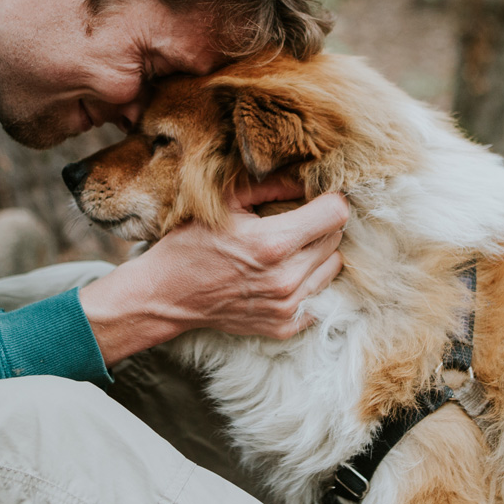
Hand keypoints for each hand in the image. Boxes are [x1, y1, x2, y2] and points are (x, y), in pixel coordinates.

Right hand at [77, 186, 347, 365]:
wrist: (166, 295)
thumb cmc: (191, 243)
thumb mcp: (224, 202)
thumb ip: (270, 185)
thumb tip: (306, 177)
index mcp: (272, 243)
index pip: (336, 214)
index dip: (328, 200)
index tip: (315, 197)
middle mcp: (285, 278)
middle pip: (335, 239)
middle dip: (320, 225)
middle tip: (293, 221)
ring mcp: (287, 306)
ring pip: (332, 267)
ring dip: (316, 254)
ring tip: (287, 249)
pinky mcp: (285, 325)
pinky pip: (318, 296)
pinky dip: (307, 282)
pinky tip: (282, 274)